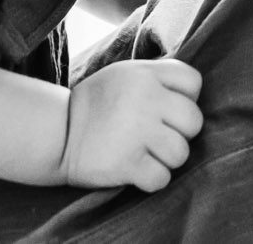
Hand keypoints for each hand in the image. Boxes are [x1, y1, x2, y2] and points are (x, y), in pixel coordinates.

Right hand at [59, 57, 203, 191]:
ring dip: (167, 159)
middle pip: (194, 121)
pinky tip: (138, 171)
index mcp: (146, 74)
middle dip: (181, 133)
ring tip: (148, 154)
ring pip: (181, 153)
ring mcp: (137, 132)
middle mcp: (145, 100)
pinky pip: (162, 178)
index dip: (186, 98)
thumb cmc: (97, 104)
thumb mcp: (125, 74)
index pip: (193, 82)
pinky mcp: (126, 163)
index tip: (167, 109)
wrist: (58, 133)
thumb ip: (158, 77)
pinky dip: (152, 179)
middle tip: (159, 136)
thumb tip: (192, 93)